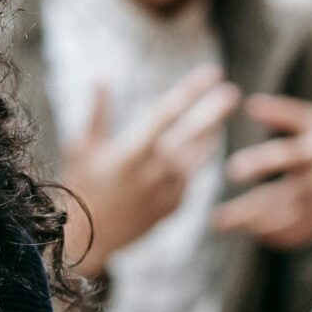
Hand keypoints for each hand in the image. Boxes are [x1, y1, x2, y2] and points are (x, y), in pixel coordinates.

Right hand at [60, 65, 241, 276]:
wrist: (85, 238)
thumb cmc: (79, 187)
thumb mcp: (81, 148)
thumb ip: (96, 113)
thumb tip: (101, 77)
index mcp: (131, 152)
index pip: (167, 112)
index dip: (191, 90)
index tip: (211, 72)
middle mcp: (153, 171)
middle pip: (191, 134)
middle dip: (213, 111)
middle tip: (232, 92)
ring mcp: (166, 191)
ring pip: (197, 158)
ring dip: (210, 136)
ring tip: (220, 118)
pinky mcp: (172, 207)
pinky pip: (190, 179)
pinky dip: (196, 163)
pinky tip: (202, 149)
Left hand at [212, 95, 311, 249]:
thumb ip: (283, 113)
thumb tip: (250, 103)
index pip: (287, 157)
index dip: (261, 163)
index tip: (233, 169)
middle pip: (283, 198)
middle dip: (248, 211)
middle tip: (217, 219)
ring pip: (291, 221)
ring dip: (258, 226)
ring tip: (228, 226)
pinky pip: (305, 236)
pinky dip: (280, 238)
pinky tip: (256, 235)